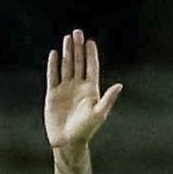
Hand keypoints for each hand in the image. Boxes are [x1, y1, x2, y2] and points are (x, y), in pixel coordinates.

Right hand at [45, 29, 123, 151]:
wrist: (67, 142)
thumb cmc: (86, 130)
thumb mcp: (99, 114)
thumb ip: (108, 99)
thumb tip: (119, 85)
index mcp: (91, 90)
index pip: (91, 68)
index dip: (91, 54)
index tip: (90, 41)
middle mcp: (78, 87)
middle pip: (78, 63)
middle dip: (78, 48)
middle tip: (77, 32)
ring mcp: (65, 89)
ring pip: (66, 66)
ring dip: (67, 52)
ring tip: (67, 38)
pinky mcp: (53, 94)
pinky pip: (53, 76)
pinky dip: (53, 65)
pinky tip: (54, 54)